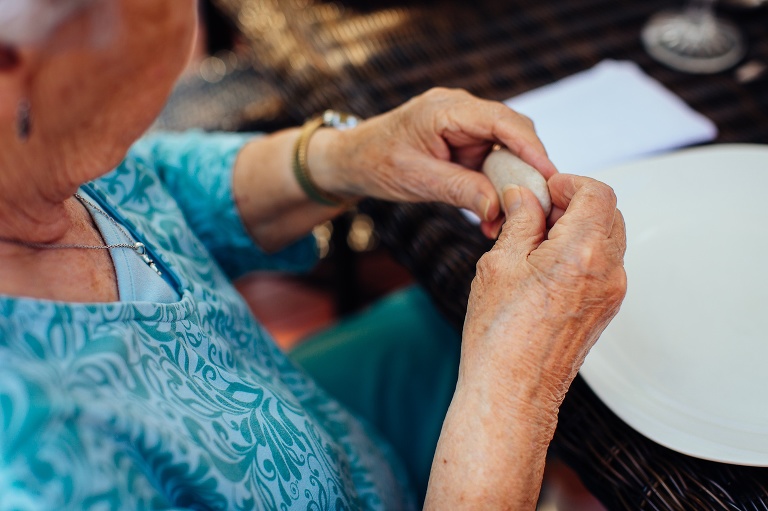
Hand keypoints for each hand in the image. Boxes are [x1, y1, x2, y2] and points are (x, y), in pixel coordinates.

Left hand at [310, 87, 556, 235]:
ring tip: (514, 217)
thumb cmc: (377, 162)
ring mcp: (464, 125)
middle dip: (529, 168)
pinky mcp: (465, 142)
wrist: (353, 160)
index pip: (502, 122)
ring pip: (507, 149)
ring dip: (513, 183)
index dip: (531, 147)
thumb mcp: (418, 180)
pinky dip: (497, 186)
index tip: (550, 176)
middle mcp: (461, 110)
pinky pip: (491, 160)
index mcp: (446, 109)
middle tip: (541, 203)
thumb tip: (499, 209)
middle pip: (513, 132)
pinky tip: (494, 214)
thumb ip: (460, 190)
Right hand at [424, 174, 624, 509]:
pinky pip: (603, 265)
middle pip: (608, 213)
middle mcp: (607, 271)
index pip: (597, 193)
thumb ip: (521, 221)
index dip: (569, 183)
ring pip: (608, 239)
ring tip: (537, 240)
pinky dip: (582, 252)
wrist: (512, 391)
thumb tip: (525, 197)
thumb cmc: (500, 335)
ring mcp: (611, 294)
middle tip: (538, 210)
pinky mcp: (605, 310)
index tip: (545, 188)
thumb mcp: (500, 263)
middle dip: (575, 202)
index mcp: (580, 252)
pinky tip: (546, 266)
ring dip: (579, 227)